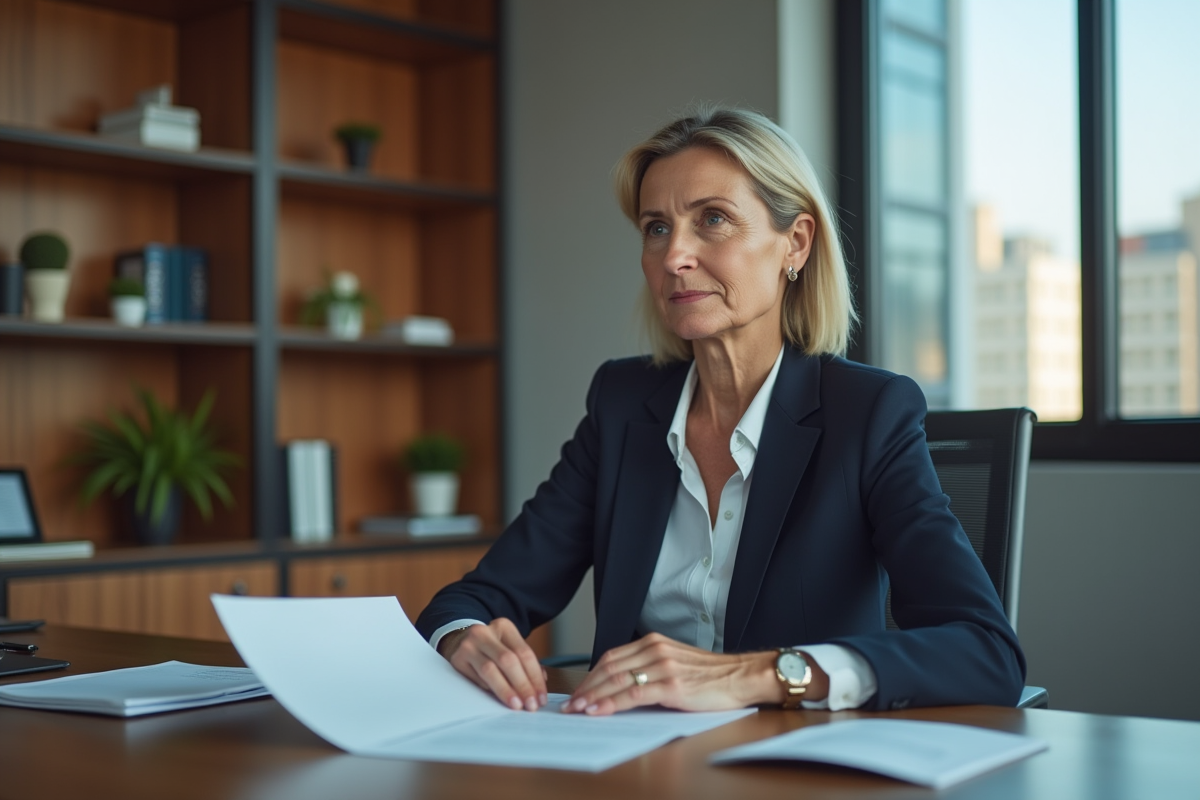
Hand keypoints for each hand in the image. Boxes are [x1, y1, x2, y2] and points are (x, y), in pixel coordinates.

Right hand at [438, 618, 547, 711]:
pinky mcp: (457, 660)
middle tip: (531, 705)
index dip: (535, 677)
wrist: (458, 641)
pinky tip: (498, 699)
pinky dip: (489, 690)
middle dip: (523, 685)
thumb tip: (541, 682)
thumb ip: (525, 663)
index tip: (541, 697)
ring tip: (517, 705)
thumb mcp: (508, 646)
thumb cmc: (490, 648)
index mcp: (503, 626)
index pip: (524, 653)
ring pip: (490, 670)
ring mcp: (468, 645)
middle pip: (508, 661)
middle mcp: (484, 633)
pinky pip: (476, 679)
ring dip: (506, 690)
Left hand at [563, 632, 826, 715]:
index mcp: (654, 643)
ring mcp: (663, 666)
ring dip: (593, 696)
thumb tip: (623, 686)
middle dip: (586, 687)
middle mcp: (655, 650)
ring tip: (577, 710)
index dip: (591, 675)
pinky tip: (599, 712)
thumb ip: (651, 668)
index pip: (612, 657)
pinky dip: (611, 703)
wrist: (742, 676)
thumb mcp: (676, 663)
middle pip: (609, 667)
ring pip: (617, 680)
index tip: (578, 691)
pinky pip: (633, 693)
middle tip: (570, 704)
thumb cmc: (712, 675)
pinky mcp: (672, 685)